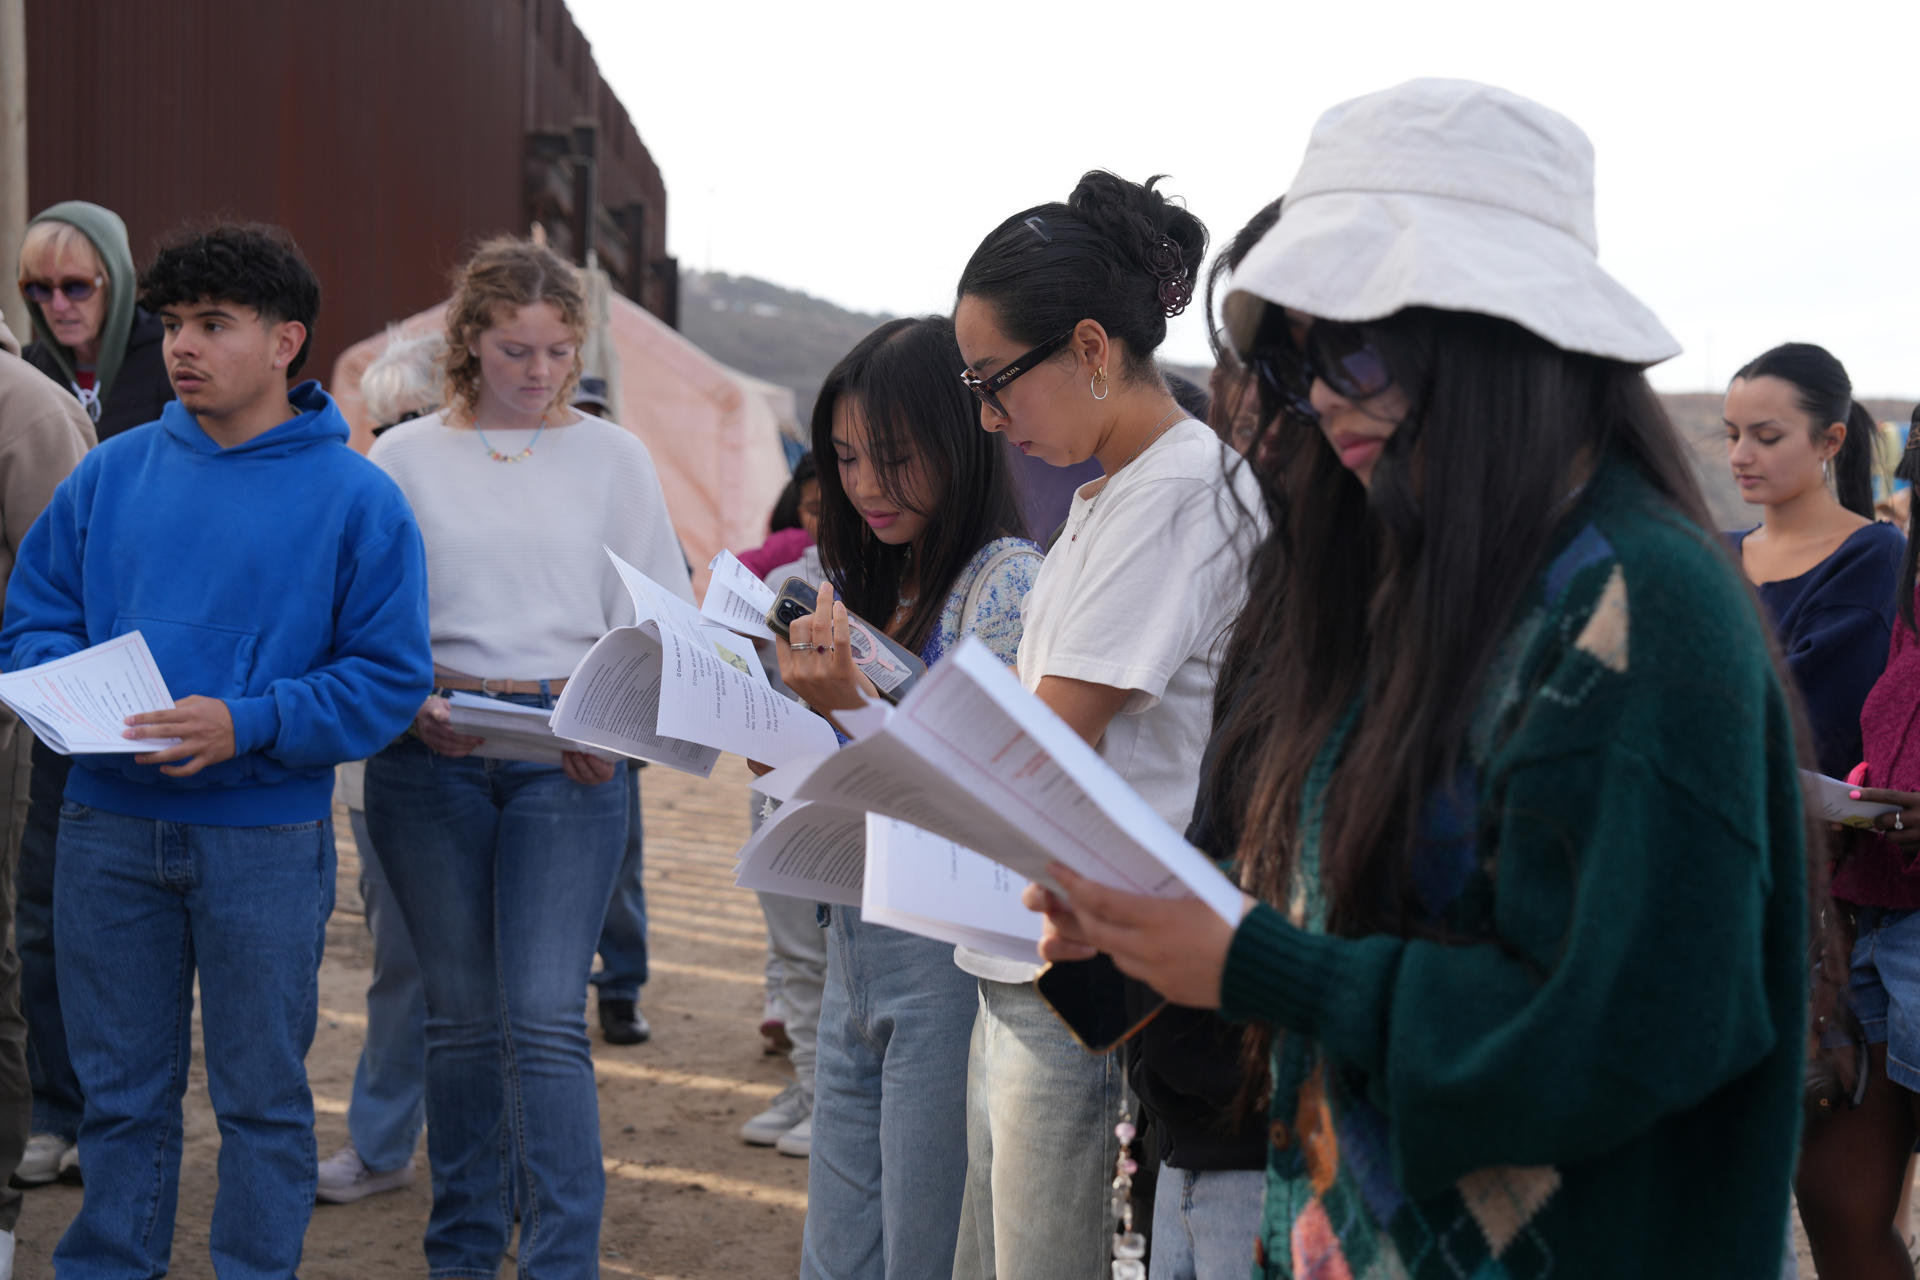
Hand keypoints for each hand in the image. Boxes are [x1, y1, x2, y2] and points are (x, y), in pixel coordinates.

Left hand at [125, 695, 236, 777]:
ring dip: (153, 757)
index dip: (144, 718)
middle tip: (126, 736)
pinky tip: (163, 769)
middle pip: (164, 732)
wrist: (245, 724)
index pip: (163, 715)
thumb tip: (159, 712)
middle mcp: (195, 729)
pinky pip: (189, 769)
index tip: (128, 721)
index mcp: (191, 713)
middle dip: (143, 734)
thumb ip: (180, 705)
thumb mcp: (199, 701)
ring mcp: (201, 745)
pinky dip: (175, 771)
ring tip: (138, 757)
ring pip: (173, 754)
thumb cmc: (218, 711)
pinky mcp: (207, 758)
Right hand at [414, 696, 485, 757]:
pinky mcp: (430, 743)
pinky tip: (467, 750)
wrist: (418, 713)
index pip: (441, 716)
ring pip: (448, 745)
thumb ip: (455, 708)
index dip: (451, 719)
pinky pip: (445, 751)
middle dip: (467, 738)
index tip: (465, 721)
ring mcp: (428, 736)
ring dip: (464, 746)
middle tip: (480, 738)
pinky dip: (458, 752)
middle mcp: (429, 725)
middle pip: (449, 734)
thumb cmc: (435, 706)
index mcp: (432, 711)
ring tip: (476, 744)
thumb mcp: (443, 702)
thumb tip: (474, 716)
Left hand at [562, 750, 616, 786]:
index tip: (588, 755)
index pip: (602, 770)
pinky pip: (569, 771)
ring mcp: (584, 779)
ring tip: (569, 751)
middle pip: (586, 772)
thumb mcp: (606, 749)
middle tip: (576, 752)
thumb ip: (602, 747)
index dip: (595, 763)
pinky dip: (566, 762)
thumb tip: (598, 736)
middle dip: (580, 761)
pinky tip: (565, 753)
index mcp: (607, 773)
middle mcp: (595, 779)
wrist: (596, 753)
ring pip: (575, 773)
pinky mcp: (574, 777)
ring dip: (571, 761)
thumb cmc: (603, 750)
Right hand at [773, 579, 878, 714]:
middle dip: (809, 611)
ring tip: (828, 591)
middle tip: (821, 606)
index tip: (800, 607)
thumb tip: (801, 626)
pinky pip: (839, 636)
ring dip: (823, 604)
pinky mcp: (843, 670)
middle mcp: (803, 673)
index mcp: (790, 675)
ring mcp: (822, 672)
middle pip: (799, 627)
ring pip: (818, 627)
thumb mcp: (808, 684)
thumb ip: (801, 660)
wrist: (856, 721)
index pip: (783, 637)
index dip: (792, 618)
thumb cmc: (835, 698)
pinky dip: (839, 617)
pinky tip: (839, 606)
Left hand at [1022, 863, 1251, 1008]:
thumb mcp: (1208, 888)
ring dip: (1103, 935)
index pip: (1101, 900)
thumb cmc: (1244, 921)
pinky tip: (1142, 943)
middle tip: (1072, 893)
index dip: (1074, 884)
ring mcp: (1157, 974)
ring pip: (1113, 954)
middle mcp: (1150, 949)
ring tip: (1106, 917)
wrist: (1270, 971)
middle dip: (1079, 910)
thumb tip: (1158, 859)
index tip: (1056, 869)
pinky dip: (1130, 955)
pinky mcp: (1167, 991)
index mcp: (1158, 918)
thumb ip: (1177, 877)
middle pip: (1096, 930)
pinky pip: (1137, 972)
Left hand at [1853, 787, 1919, 846]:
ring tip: (1897, 829)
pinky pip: (1903, 846)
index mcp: (1918, 800)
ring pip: (1892, 837)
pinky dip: (1902, 842)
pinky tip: (1908, 836)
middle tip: (1878, 821)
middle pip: (1886, 820)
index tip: (1852, 795)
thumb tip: (1874, 803)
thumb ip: (1905, 800)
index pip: (1889, 796)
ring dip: (1889, 833)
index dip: (1869, 795)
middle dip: (1878, 821)